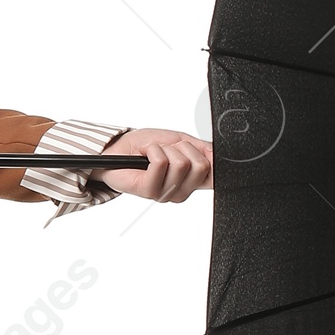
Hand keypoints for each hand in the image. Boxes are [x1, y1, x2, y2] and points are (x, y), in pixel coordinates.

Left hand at [97, 127, 212, 202]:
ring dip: (166, 148)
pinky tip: (146, 156)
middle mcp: (181, 191)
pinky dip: (154, 150)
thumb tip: (217, 153)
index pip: (215, 177)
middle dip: (185, 147)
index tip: (201, 150)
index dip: (214, 160)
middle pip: (202, 165)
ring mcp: (166, 194)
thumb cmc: (144, 147)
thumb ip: (200, 148)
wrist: (117, 150)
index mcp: (192, 181)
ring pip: (181, 163)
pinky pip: (161, 163)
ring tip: (154, 152)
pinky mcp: (150, 191)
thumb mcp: (179, 141)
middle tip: (169, 149)